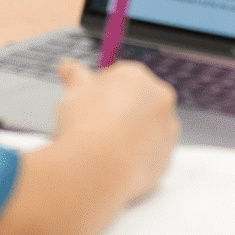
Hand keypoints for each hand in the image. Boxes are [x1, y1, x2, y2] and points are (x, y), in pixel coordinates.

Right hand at [51, 58, 177, 200]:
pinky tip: (115, 162)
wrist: (97, 168)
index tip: (87, 102)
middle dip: (119, 111)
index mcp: (137, 76)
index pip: (120, 76)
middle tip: (94, 125)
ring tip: (104, 147)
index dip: (100, 90)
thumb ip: (75, 76)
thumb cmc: (85, 126)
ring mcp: (166, 130)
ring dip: (130, 134)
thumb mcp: (74, 92)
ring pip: (147, 128)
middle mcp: (159, 99)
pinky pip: (149, 155)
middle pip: (138, 101)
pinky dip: (135, 158)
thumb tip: (69, 66)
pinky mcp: (166, 159)